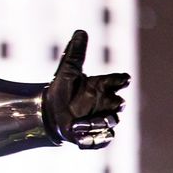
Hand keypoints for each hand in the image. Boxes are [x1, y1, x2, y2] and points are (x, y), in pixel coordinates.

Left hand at [43, 30, 129, 148]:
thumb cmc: (61, 91)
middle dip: (116, 105)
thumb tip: (81, 31)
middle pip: (120, 105)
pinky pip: (101, 141)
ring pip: (110, 123)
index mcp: (101, 86)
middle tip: (113, 104)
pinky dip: (93, 141)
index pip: (118, 81)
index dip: (121, 80)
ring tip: (79, 124)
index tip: (123, 79)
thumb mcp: (66, 72)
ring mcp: (100, 120)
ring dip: (98, 124)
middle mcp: (105, 103)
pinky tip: (80, 139)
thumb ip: (75, 53)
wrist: (48, 113)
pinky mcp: (94, 135)